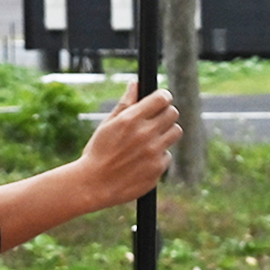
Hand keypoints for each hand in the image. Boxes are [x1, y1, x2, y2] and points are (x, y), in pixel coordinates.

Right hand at [77, 82, 181, 204]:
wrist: (93, 185)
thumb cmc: (98, 152)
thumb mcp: (107, 124)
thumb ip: (125, 103)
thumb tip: (135, 84)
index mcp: (131, 119)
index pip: (162, 98)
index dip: (163, 97)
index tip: (161, 100)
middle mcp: (145, 134)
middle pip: (173, 113)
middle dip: (165, 113)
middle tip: (156, 119)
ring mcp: (153, 153)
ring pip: (176, 132)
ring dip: (167, 132)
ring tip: (152, 138)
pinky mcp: (157, 169)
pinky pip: (167, 155)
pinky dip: (159, 155)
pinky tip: (143, 159)